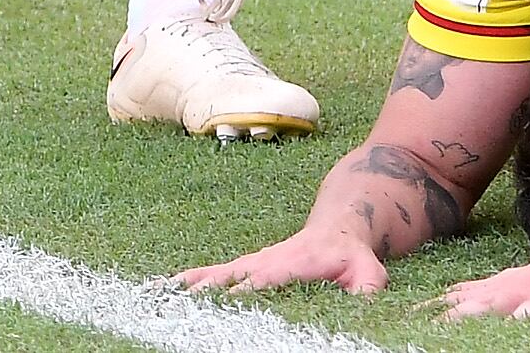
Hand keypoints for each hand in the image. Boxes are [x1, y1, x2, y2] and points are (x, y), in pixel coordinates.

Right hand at [177, 224, 389, 297]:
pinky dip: (192, 280)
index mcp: (292, 264)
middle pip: (230, 279)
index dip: (241, 293)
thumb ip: (368, 287)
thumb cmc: (355, 253)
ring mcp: (255, 263)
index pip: (262, 282)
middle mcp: (267, 262)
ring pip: (217, 275)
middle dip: (205, 292)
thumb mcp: (369, 271)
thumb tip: (365, 299)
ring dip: (190, 285)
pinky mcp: (250, 266)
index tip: (218, 306)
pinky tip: (169, 286)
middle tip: (176, 306)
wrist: (343, 222)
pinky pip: (218, 274)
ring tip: (160, 295)